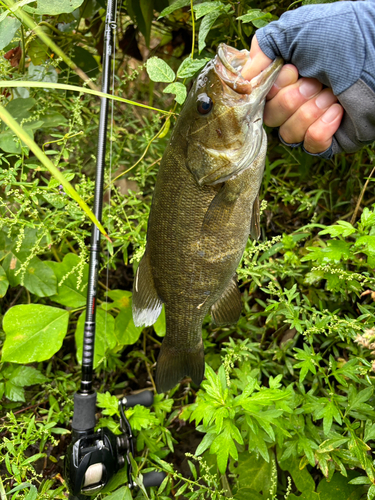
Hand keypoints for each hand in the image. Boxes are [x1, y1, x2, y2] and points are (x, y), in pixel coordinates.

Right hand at [242, 36, 343, 153]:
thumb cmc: (344, 39)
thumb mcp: (296, 29)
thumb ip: (263, 47)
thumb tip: (242, 77)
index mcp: (287, 74)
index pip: (259, 96)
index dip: (269, 89)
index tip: (289, 72)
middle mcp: (297, 98)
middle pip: (270, 118)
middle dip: (290, 101)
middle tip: (315, 83)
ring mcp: (313, 119)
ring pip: (287, 135)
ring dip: (309, 113)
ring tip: (332, 95)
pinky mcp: (329, 139)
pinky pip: (309, 146)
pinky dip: (321, 130)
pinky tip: (338, 113)